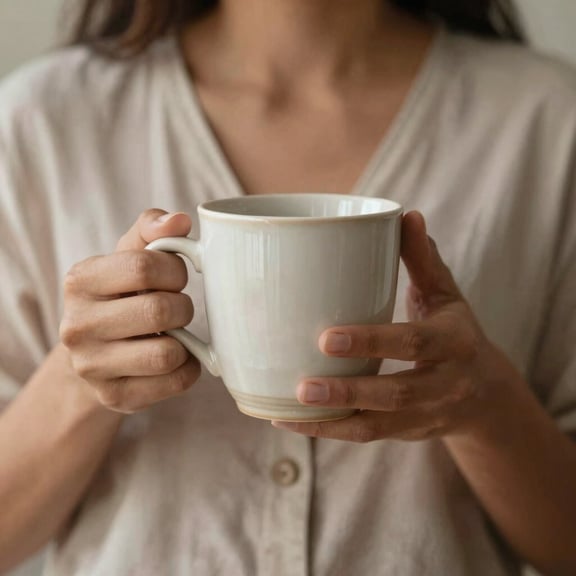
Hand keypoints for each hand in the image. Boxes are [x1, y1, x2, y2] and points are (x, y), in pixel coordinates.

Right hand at [60, 209, 200, 412]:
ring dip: (186, 341)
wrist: (98, 350)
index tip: (175, 278)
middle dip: (183, 307)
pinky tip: (178, 357)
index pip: (145, 267)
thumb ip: (153, 230)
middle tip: (177, 308)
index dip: (175, 271)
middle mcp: (76, 326)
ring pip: (167, 354)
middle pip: (159, 310)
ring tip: (174, 333)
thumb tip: (180, 220)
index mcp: (80, 281)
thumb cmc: (123, 294)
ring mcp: (92, 367)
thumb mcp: (130, 255)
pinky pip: (175, 382)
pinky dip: (189, 367)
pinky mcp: (115, 397)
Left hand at [273, 211, 516, 442]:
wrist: (486, 397)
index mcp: (454, 343)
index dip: (373, 342)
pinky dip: (326, 431)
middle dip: (348, 393)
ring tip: (285, 410)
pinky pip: (365, 437)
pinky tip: (289, 420)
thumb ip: (424, 260)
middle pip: (397, 395)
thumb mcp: (447, 296)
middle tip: (302, 386)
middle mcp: (445, 386)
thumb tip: (405, 215)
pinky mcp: (406, 435)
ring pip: (377, 427)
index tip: (327, 338)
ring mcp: (425, 418)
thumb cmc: (456, 335)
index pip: (414, 343)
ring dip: (330, 422)